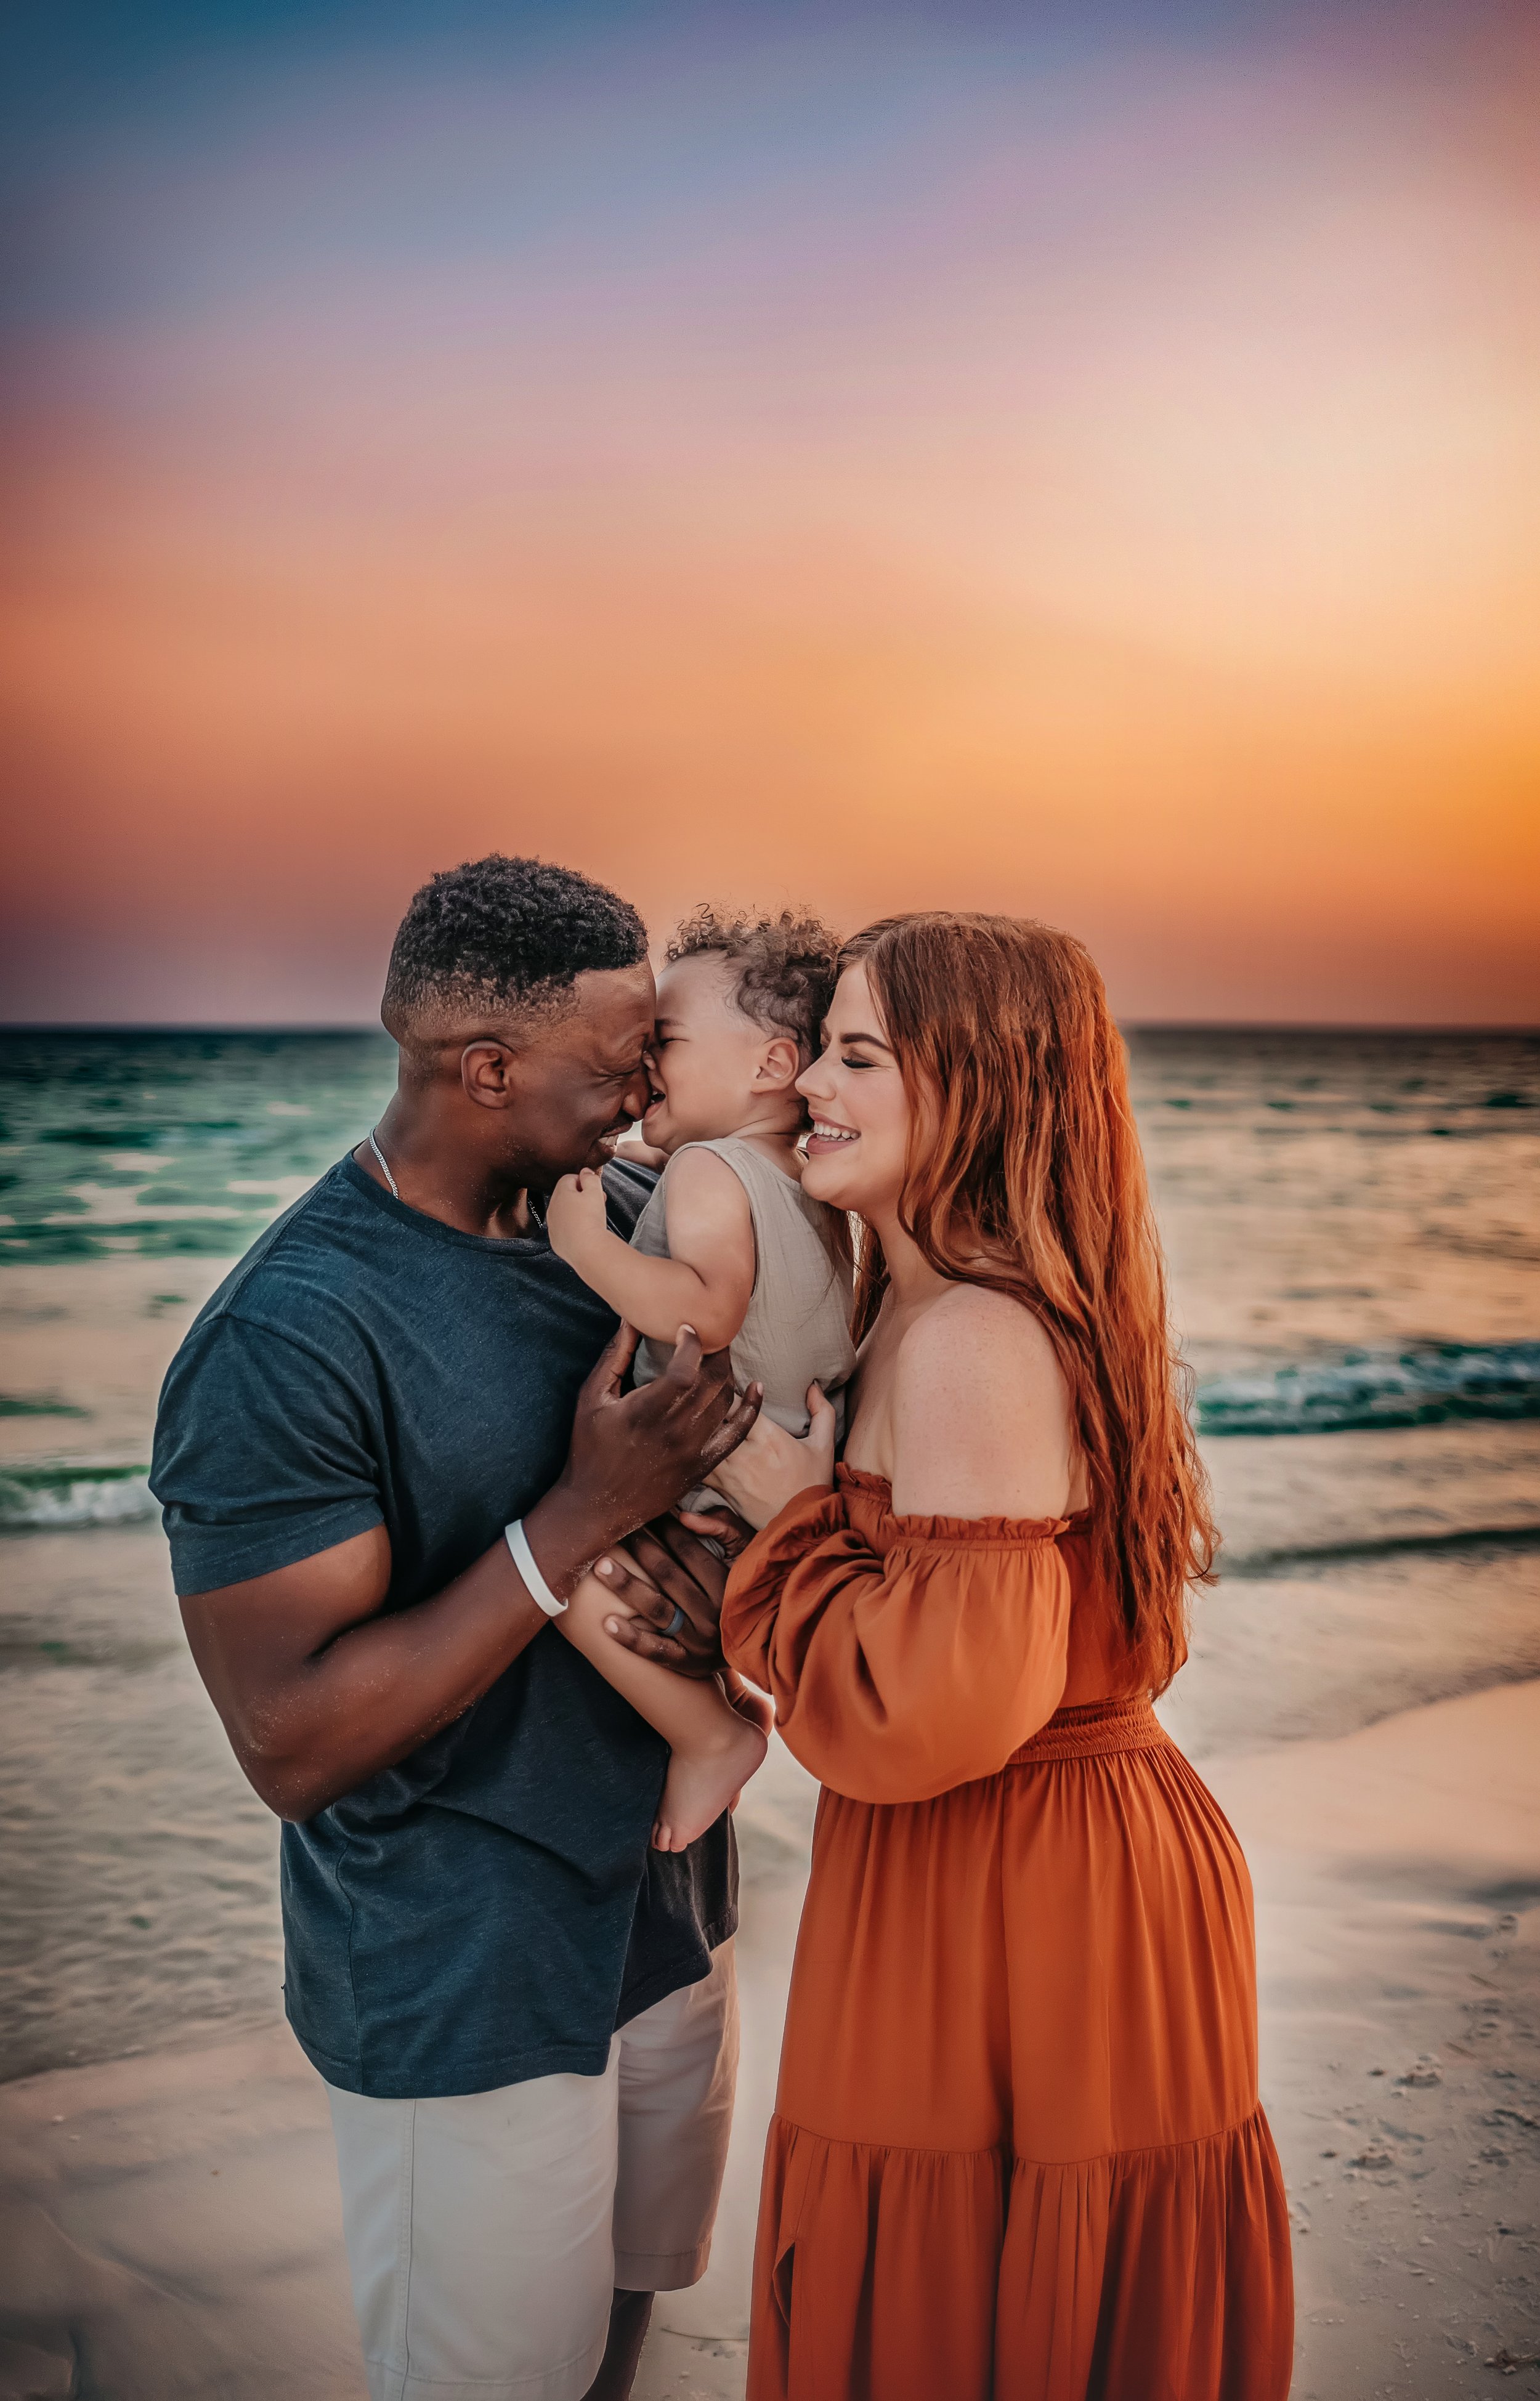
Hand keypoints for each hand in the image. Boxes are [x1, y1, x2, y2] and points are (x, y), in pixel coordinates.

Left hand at [547, 1167, 609, 1268]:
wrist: (586, 1249)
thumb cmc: (591, 1218)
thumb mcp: (595, 1192)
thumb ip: (590, 1178)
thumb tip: (585, 1171)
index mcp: (560, 1193)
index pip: (569, 1178)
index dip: (584, 1182)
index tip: (595, 1191)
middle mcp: (552, 1207)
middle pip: (566, 1195)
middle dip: (581, 1197)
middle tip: (597, 1203)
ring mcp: (552, 1225)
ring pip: (564, 1213)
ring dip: (577, 1212)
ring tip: (592, 1219)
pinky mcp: (555, 1240)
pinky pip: (564, 1228)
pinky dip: (573, 1227)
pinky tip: (584, 1232)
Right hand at [551, 1321, 762, 1554]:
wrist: (595, 1505)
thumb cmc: (588, 1448)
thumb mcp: (591, 1397)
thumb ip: (615, 1356)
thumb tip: (631, 1317)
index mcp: (644, 1412)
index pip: (685, 1370)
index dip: (692, 1343)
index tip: (687, 1328)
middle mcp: (673, 1432)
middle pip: (712, 1381)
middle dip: (716, 1351)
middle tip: (712, 1335)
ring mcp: (691, 1451)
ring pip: (725, 1401)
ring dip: (728, 1373)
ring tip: (719, 1356)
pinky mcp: (702, 1466)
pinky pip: (737, 1434)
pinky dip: (751, 1409)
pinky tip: (756, 1387)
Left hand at [593, 1516, 739, 1678]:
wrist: (763, 1645)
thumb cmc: (750, 1589)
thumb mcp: (749, 1553)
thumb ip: (723, 1528)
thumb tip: (684, 1518)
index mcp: (728, 1584)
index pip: (689, 1551)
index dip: (665, 1530)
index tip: (645, 1514)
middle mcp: (714, 1613)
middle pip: (668, 1575)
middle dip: (641, 1549)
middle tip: (616, 1530)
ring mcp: (700, 1641)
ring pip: (656, 1609)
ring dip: (626, 1586)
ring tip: (600, 1567)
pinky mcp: (689, 1663)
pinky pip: (656, 1651)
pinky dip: (631, 1639)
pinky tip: (607, 1623)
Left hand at [703, 1381, 836, 1528]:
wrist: (801, 1526)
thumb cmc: (812, 1484)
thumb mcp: (824, 1446)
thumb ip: (822, 1412)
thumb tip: (813, 1386)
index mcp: (769, 1438)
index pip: (739, 1406)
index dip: (730, 1392)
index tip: (731, 1387)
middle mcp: (745, 1454)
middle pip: (714, 1422)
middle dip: (707, 1408)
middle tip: (703, 1398)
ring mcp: (730, 1474)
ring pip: (702, 1444)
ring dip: (698, 1430)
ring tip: (695, 1418)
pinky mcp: (721, 1489)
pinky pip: (699, 1468)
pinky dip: (694, 1455)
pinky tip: (694, 1446)